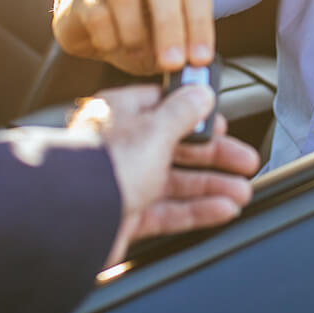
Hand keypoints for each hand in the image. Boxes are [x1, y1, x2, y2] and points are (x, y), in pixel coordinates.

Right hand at [53, 0, 214, 74]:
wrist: (85, 11)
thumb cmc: (134, 26)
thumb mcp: (162, 39)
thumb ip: (178, 52)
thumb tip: (192, 75)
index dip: (200, 25)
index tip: (200, 59)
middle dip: (170, 26)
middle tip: (173, 63)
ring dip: (134, 29)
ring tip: (136, 53)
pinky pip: (95, 12)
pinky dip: (106, 37)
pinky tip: (110, 47)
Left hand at [68, 83, 259, 265]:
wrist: (69, 219)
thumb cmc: (102, 165)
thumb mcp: (155, 129)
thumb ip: (185, 111)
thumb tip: (202, 94)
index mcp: (122, 114)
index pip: (166, 107)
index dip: (197, 116)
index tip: (223, 125)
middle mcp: (122, 146)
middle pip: (178, 147)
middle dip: (215, 157)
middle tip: (244, 162)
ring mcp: (123, 182)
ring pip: (176, 181)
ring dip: (212, 186)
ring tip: (242, 192)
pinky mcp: (126, 215)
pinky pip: (169, 210)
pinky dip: (197, 210)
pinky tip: (222, 209)